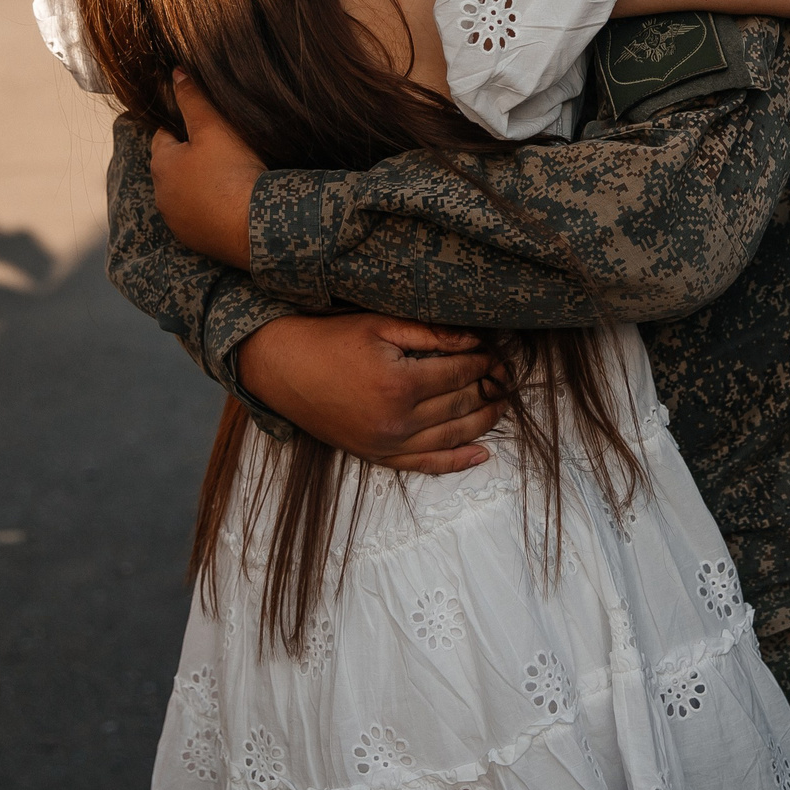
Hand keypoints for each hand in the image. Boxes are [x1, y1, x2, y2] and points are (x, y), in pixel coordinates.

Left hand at [150, 75, 262, 268]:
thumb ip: (193, 98)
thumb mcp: (214, 126)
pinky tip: (231, 203)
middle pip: (173, 166)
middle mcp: (161, 195)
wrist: (253, 226)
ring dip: (199, 186)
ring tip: (228, 178)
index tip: (205, 125)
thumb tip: (175, 73)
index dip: (184, 127)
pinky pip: (199, 218)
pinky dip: (210, 209)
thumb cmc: (232, 172)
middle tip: (221, 150)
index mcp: (161, 164)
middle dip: (191, 158)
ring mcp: (177, 221)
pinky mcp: (195, 241)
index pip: (163, 136)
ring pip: (185, 193)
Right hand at [236, 313, 504, 474]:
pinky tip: (480, 454)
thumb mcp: (380, 325)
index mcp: (400, 384)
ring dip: (482, 422)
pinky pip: (425, 465)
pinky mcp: (376, 456)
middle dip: (489, 389)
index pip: (459, 373)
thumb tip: (475, 340)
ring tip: (502, 406)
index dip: (484, 362)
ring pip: (450, 437)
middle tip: (507, 377)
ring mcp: (387, 444)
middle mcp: (396, 421)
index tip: (498, 353)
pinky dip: (456, 461)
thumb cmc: (330, 339)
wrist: (282, 368)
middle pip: (460, 406)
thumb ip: (430, 333)